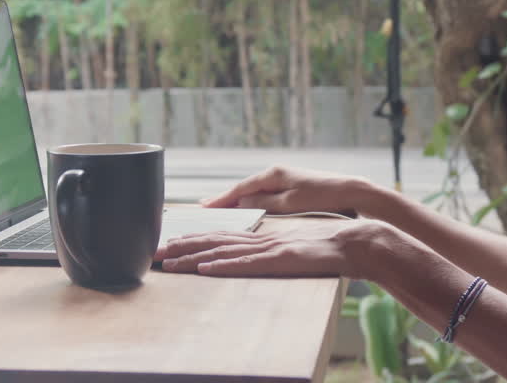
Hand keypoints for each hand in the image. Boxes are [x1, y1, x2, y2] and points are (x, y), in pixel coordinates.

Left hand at [155, 219, 385, 278]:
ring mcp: (267, 249)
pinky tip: (205, 269)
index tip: (170, 243)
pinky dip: (223, 265)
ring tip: (169, 260)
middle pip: (213, 242)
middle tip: (155, 252)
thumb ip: (272, 253)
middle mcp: (259, 240)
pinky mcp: (278, 259)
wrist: (351, 243)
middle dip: (182, 247)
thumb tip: (256, 259)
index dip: (193, 240)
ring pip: (222, 251)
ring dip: (193, 256)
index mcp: (261, 238)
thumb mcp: (292, 250)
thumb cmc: (325, 250)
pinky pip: (245, 264)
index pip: (220, 238)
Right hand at [201, 166, 377, 216]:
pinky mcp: (293, 185)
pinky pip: (265, 192)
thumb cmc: (322, 197)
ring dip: (238, 199)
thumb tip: (241, 202)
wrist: (351, 191)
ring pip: (255, 190)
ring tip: (220, 207)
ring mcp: (285, 178)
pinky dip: (253, 199)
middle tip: (204, 206)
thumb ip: (264, 202)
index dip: (221, 198)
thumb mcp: (290, 203)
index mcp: (273, 174)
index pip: (240, 188)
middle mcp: (276, 173)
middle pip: (244, 187)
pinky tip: (248, 205)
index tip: (204, 206)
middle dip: (225, 198)